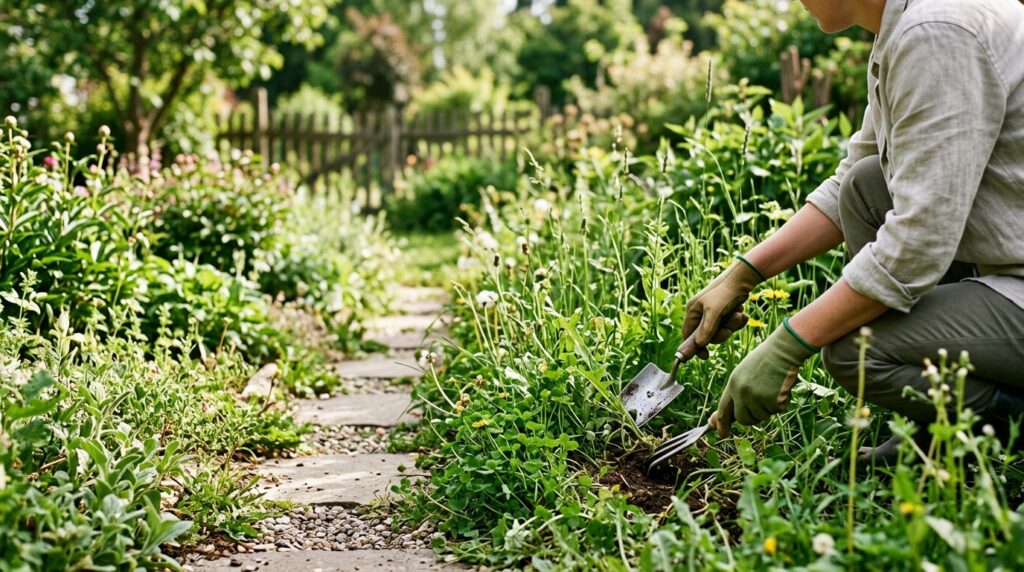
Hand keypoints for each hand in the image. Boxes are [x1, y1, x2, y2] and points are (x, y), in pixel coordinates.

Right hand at [683, 259, 762, 346]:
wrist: (744, 278)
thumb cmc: (726, 292)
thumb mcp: (714, 312)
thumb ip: (706, 329)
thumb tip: (699, 345)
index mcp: (693, 310)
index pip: (688, 334)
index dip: (695, 346)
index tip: (705, 356)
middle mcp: (701, 312)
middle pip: (707, 335)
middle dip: (721, 333)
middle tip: (729, 330)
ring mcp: (713, 312)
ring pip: (721, 330)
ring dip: (732, 325)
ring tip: (738, 314)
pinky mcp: (725, 311)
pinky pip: (729, 324)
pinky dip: (737, 321)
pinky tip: (742, 313)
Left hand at [711, 320, 817, 436]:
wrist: (782, 351)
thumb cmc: (765, 360)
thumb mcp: (744, 374)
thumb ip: (737, 393)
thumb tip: (731, 415)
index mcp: (733, 384)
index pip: (724, 409)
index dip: (722, 424)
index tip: (721, 434)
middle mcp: (742, 393)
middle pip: (743, 419)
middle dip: (751, 417)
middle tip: (761, 405)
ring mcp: (757, 398)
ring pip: (761, 417)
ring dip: (767, 408)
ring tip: (771, 389)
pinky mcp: (772, 401)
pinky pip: (776, 412)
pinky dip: (780, 404)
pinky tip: (780, 388)